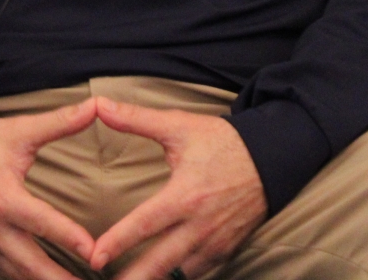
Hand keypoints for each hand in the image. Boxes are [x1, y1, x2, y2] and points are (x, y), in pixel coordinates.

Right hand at [0, 97, 99, 279]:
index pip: (41, 222)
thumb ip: (58, 122)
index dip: (68, 237)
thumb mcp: (18, 131)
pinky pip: (11, 274)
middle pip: (32, 265)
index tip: (92, 250)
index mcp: (3, 197)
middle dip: (60, 279)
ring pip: (21, 276)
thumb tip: (94, 105)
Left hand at [87, 97, 267, 279]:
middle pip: (160, 263)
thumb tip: (100, 105)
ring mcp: (215, 243)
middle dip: (134, 279)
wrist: (272, 158)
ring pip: (180, 274)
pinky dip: (180, 278)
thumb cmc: (223, 142)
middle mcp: (199, 225)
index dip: (117, 243)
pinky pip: (199, 273)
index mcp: (185, 196)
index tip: (95, 258)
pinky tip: (163, 279)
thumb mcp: (180, 126)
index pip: (145, 225)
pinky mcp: (226, 251)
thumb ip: (136, 119)